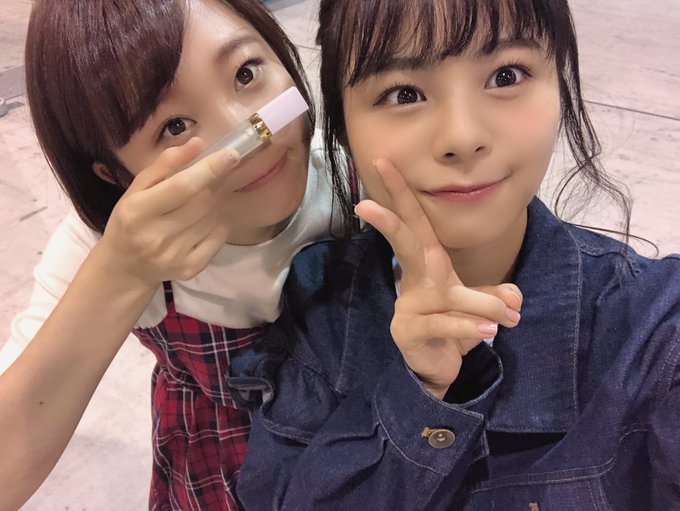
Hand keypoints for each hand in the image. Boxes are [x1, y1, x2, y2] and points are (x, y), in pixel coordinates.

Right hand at [95, 138, 239, 286]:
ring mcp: (175, 256)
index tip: (231, 155)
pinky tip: (202, 224)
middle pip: (203, 202)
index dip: (209, 169)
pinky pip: (219, 238)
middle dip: (209, 187)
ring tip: (195, 208)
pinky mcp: (190, 269)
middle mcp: (156, 236)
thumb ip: (165, 164)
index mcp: (138, 211)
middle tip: (203, 185)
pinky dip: (217, 226)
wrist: (125, 266)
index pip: (183, 187)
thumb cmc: (131, 219)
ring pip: (213, 218)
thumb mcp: (137, 189)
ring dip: (212, 206)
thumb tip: (196, 144)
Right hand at [354, 159, 521, 398]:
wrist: (437, 368)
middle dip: (389, 221)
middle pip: (404, 243)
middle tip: (366, 204)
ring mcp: (407, 306)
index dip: (402, 193)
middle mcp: (413, 281)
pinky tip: (490, 330)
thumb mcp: (478, 308)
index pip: (416, 222)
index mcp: (427, 265)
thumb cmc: (453, 327)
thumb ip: (496, 296)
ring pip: (445, 292)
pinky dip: (470, 326)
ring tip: (508, 317)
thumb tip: (514, 297)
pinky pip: (443, 324)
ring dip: (480, 302)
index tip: (385, 162)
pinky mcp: (408, 332)